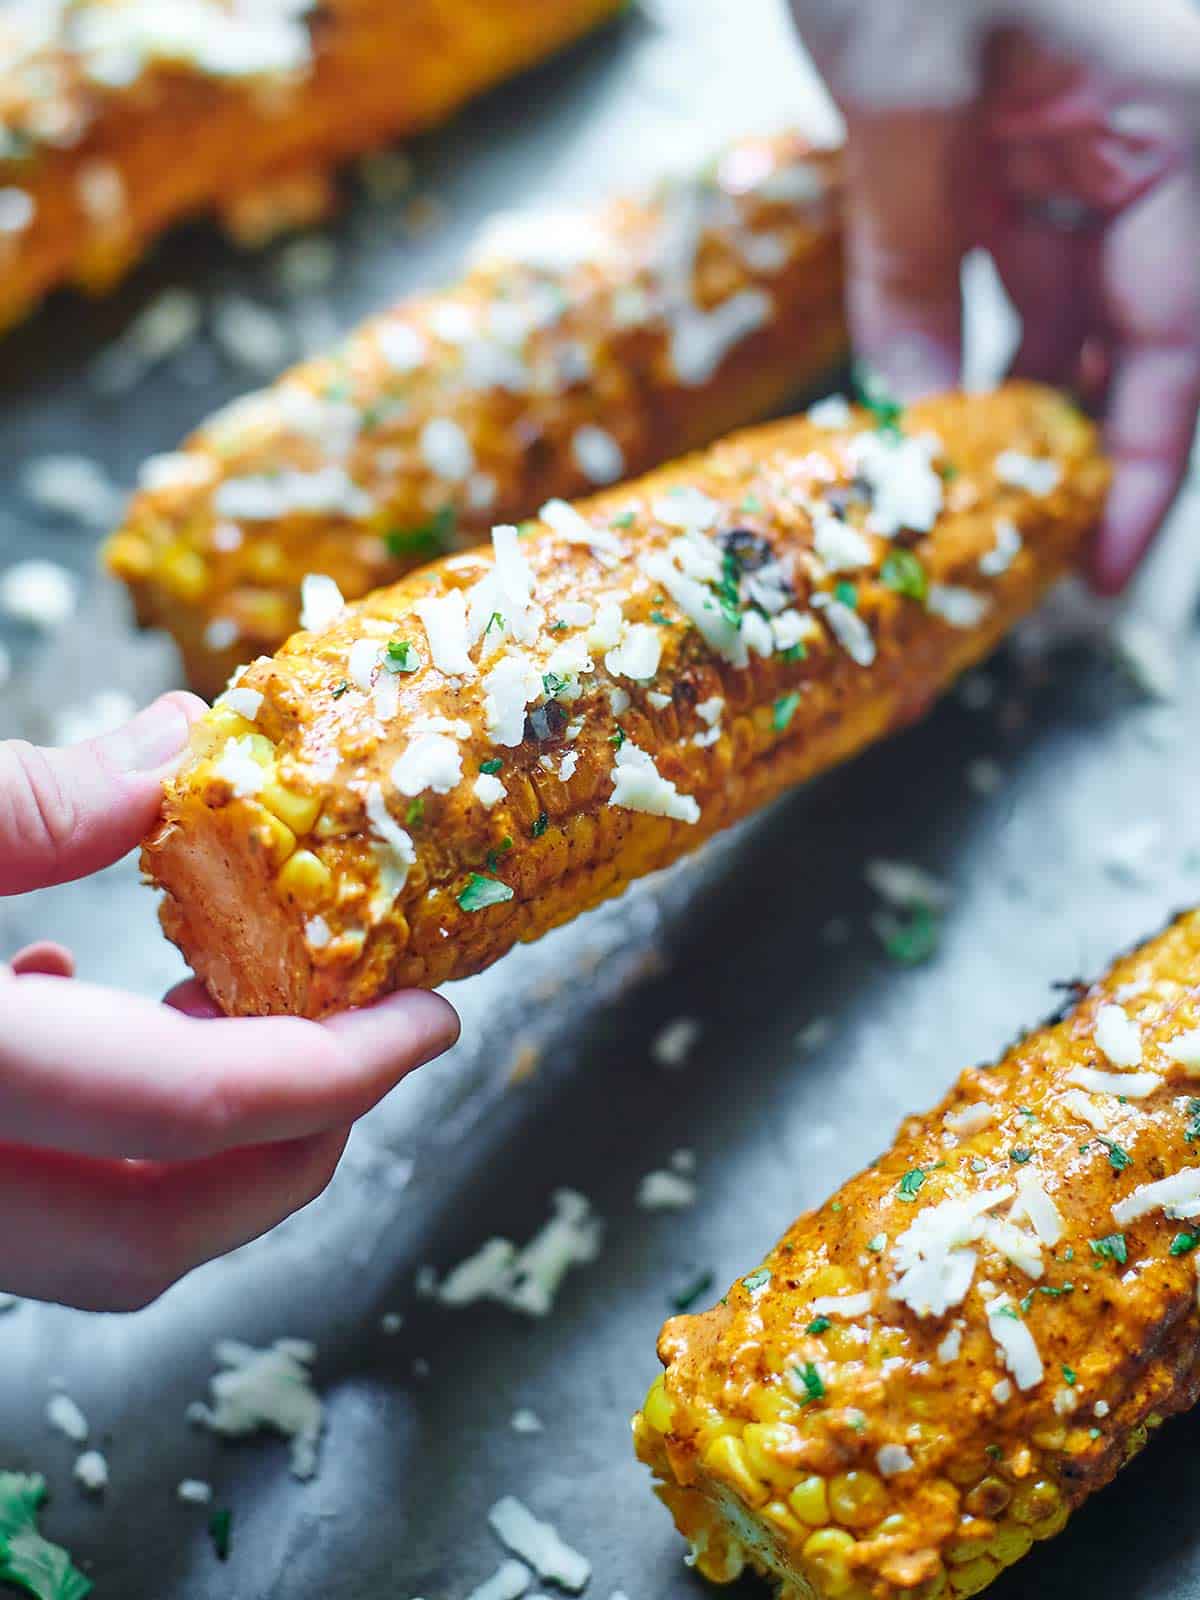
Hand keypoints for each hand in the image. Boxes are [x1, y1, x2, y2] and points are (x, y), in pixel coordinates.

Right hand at [0, 693, 458, 1310]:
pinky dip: (96, 1129)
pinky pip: (26, 1199)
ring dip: (196, 1143)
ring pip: (90, 1238)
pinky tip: (78, 1000)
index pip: (190, 1105)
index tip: (430, 1019)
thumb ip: (35, 801)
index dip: (337, 1068)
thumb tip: (181, 747)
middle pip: (151, 1234)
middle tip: (368, 1047)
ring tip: (228, 1000)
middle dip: (293, 1147)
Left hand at [791, 0, 1199, 591]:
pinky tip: (941, 408)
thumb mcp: (903, 91)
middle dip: (1091, 448)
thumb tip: (918, 415)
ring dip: (1028, 406)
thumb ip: (912, 262)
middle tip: (1032, 552)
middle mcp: (1156, 143)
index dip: (1147, 465)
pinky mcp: (1015, 141)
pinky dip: (979, 336)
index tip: (1110, 571)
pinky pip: (1016, 266)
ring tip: (977, 504)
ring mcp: (1084, 142)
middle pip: (1145, 339)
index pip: (1179, 339)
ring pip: (1078, 315)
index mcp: (1181, 121)